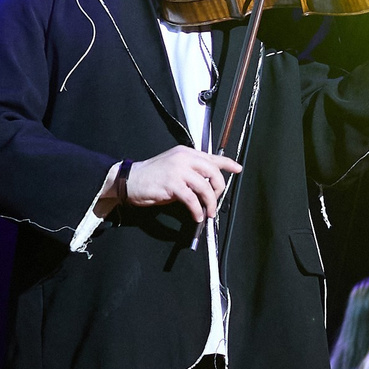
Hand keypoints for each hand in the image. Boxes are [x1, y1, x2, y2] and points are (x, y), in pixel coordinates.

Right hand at [124, 144, 241, 222]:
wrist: (130, 180)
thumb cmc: (152, 176)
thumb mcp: (174, 168)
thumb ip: (191, 171)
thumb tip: (208, 184)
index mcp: (185, 152)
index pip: (211, 156)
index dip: (227, 163)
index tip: (238, 169)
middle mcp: (184, 158)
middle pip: (213, 171)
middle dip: (219, 188)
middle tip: (216, 201)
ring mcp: (178, 170)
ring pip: (205, 187)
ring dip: (210, 203)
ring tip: (207, 213)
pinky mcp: (172, 184)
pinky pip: (192, 199)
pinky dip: (197, 210)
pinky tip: (196, 216)